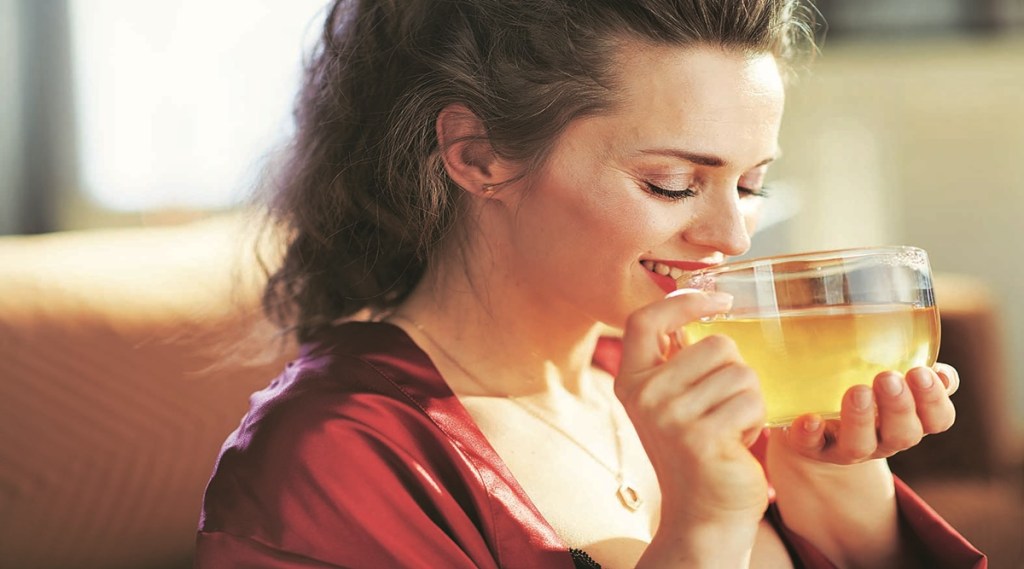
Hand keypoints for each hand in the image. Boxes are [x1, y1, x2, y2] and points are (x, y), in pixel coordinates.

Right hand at [616, 290, 768, 527]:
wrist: (704, 515)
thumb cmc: (697, 451)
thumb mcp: (674, 401)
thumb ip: (678, 360)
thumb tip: (710, 300)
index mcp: (632, 381)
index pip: (645, 320)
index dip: (683, 301)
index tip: (719, 299)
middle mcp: (644, 395)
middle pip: (717, 344)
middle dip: (735, 371)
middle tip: (722, 408)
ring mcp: (670, 416)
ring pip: (741, 373)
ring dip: (749, 401)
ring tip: (729, 428)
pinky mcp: (701, 437)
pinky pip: (751, 402)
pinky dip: (756, 422)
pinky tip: (737, 444)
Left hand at [776, 364, 958, 463]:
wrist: (816, 427)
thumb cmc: (864, 392)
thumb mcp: (891, 380)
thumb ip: (915, 365)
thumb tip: (940, 370)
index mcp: (908, 420)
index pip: (938, 420)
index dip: (934, 400)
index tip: (921, 372)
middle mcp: (882, 439)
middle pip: (903, 435)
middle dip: (898, 407)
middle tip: (888, 378)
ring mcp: (846, 448)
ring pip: (860, 445)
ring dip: (860, 419)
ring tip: (857, 391)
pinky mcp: (811, 448)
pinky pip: (810, 446)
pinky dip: (809, 434)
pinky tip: (809, 419)